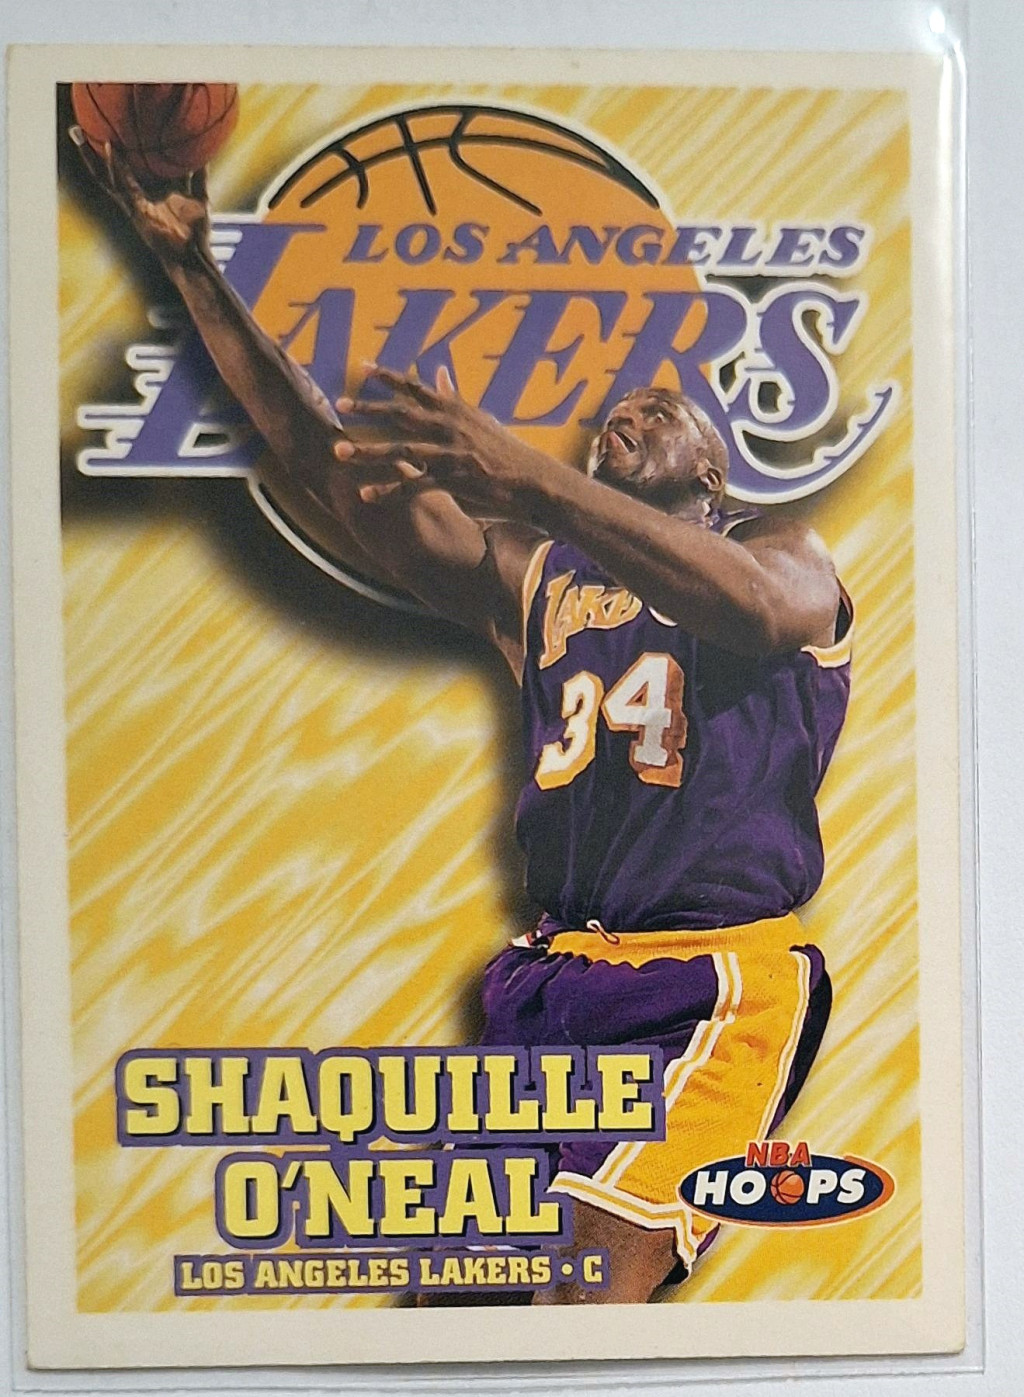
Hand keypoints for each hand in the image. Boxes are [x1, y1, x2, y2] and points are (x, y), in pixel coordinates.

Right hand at [70, 126, 210, 266]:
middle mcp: (138, 195)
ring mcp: (134, 203)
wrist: (192, 258)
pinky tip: (111, 149)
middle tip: (76, 129)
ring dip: (92, 156)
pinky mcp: (135, 210)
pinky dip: (117, 168)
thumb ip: (200, 178)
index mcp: (150, 192)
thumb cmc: (196, 232)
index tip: (110, 130)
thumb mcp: (199, 199)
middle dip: (93, 153)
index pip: (130, 168)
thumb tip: (205, 155)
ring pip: (108, 176)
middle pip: (113, 170)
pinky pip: (122, 186)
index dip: (120, 152)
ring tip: (78, 133)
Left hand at [334, 367, 546, 516]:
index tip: (362, 367)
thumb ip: (455, 398)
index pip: (417, 388)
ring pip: (400, 450)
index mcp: (456, 411)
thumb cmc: (509, 452)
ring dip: (366, 452)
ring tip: (338, 453)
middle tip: (339, 404)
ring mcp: (450, 453)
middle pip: (401, 414)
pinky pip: (413, 486)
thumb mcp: (481, 419)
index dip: (388, 377)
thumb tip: (441, 371)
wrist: (536, 481)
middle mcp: (450, 427)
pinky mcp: (453, 480)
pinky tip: (365, 495)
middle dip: (367, 409)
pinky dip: (388, 491)